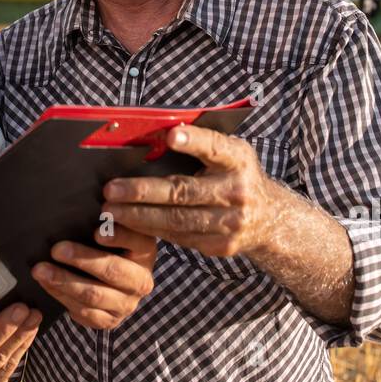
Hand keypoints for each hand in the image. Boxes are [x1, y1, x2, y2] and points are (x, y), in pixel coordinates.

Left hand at [31, 224, 155, 329]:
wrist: (115, 284)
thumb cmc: (109, 247)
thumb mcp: (115, 230)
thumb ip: (108, 219)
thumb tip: (95, 201)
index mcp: (146, 253)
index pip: (135, 241)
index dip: (117, 236)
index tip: (97, 231)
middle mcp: (141, 282)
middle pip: (112, 270)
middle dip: (81, 259)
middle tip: (56, 249)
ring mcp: (126, 305)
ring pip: (93, 295)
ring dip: (63, 281)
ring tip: (40, 270)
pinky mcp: (108, 321)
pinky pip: (83, 312)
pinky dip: (61, 297)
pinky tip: (46, 284)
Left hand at [102, 125, 276, 257]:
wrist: (269, 219)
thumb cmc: (236, 175)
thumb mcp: (230, 153)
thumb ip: (202, 144)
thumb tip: (155, 135)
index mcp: (239, 160)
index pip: (215, 147)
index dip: (193, 141)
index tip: (170, 136)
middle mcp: (237, 191)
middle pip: (184, 192)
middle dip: (143, 192)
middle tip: (111, 190)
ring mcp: (231, 222)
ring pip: (177, 221)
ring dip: (139, 216)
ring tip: (111, 210)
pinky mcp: (221, 245)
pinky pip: (180, 237)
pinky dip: (152, 230)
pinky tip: (130, 224)